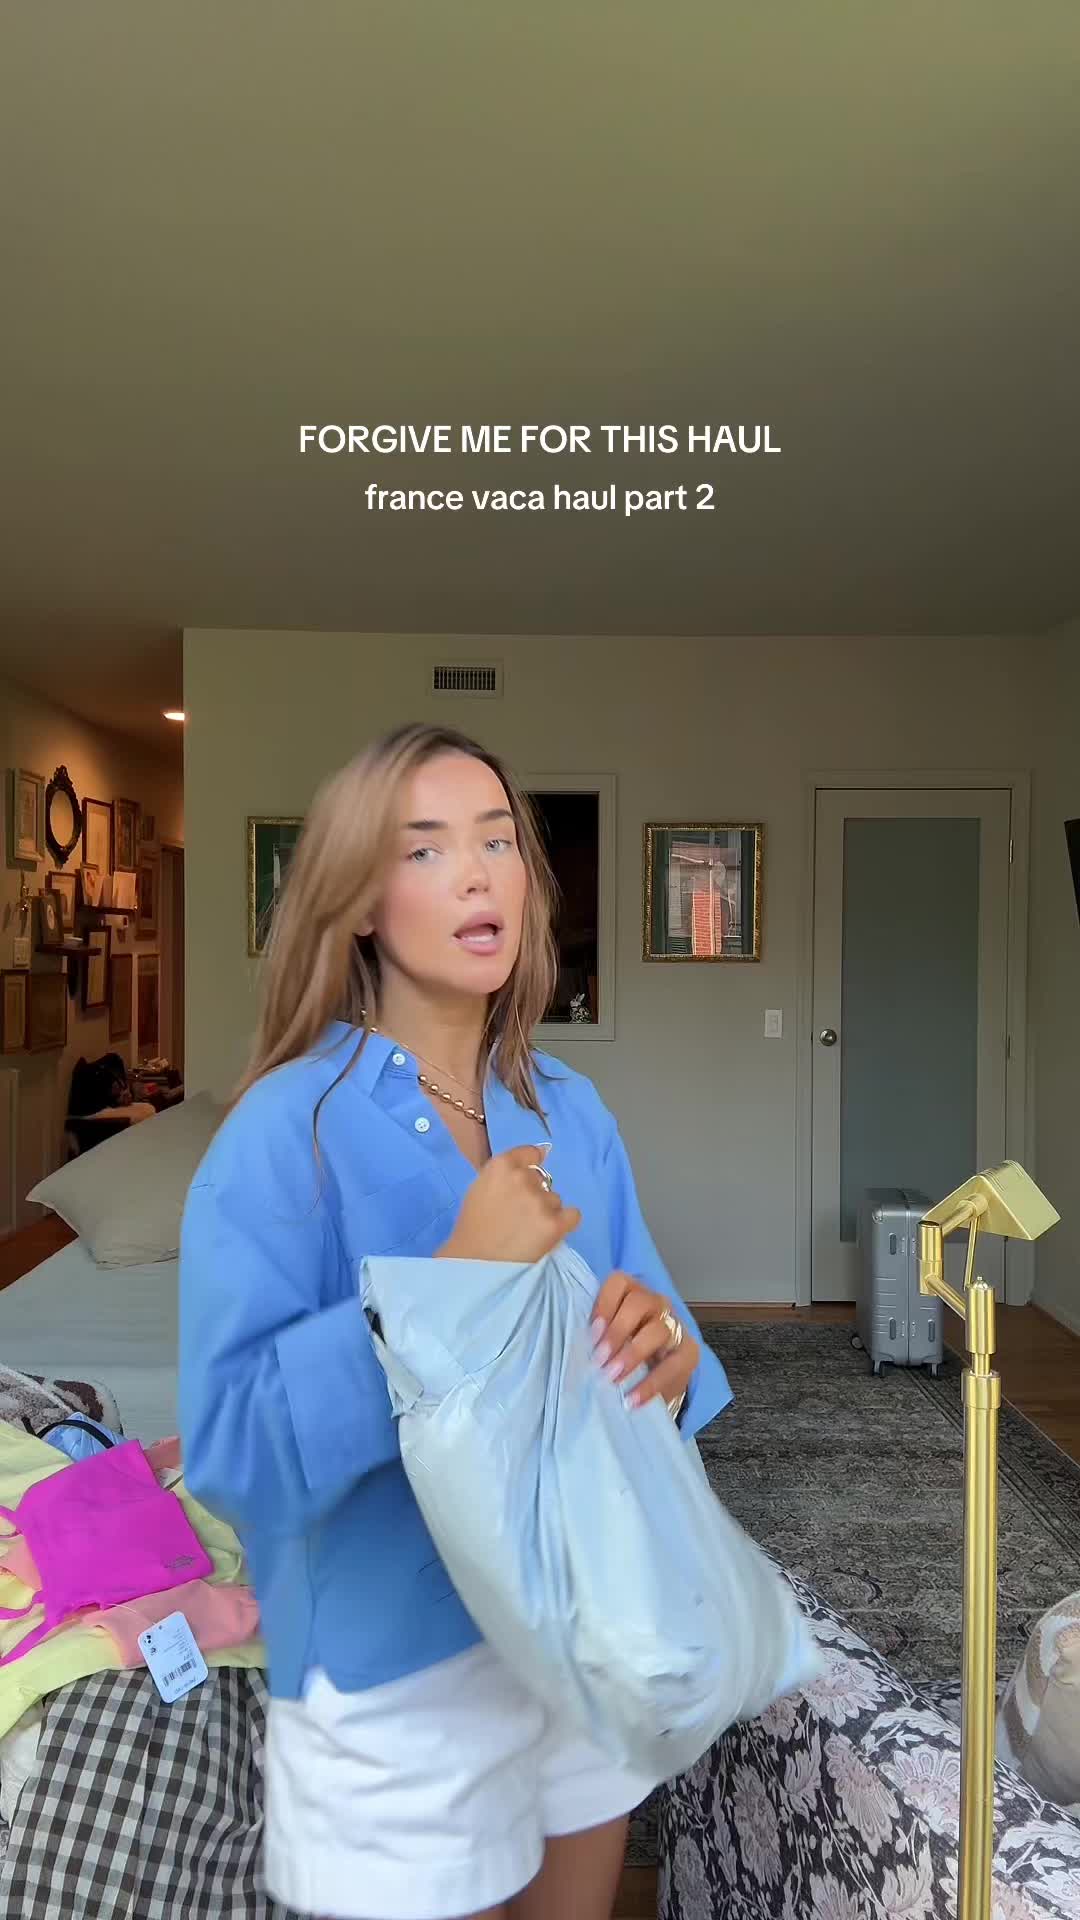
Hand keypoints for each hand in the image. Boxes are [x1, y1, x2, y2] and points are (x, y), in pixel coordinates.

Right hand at [438, 1145, 581, 1265]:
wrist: (475, 1265)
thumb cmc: (472, 1229)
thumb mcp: (480, 1189)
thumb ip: (505, 1174)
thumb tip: (539, 1155)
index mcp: (501, 1166)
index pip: (531, 1153)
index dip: (532, 1165)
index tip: (529, 1181)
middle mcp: (523, 1178)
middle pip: (543, 1180)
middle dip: (535, 1195)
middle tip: (520, 1218)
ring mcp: (540, 1201)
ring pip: (556, 1200)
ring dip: (547, 1212)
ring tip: (528, 1232)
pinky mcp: (555, 1224)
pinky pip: (573, 1215)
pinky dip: (564, 1224)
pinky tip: (547, 1235)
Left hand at [591, 1272, 699, 1412]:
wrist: (660, 1378)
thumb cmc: (625, 1352)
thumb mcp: (611, 1338)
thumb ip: (598, 1334)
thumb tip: (576, 1346)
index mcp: (633, 1293)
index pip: (619, 1282)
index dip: (603, 1304)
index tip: (591, 1333)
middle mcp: (656, 1303)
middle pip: (640, 1303)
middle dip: (617, 1331)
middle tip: (599, 1359)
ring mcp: (675, 1326)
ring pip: (658, 1329)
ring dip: (632, 1354)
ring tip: (613, 1377)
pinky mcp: (689, 1352)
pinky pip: (672, 1365)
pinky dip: (650, 1384)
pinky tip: (632, 1399)